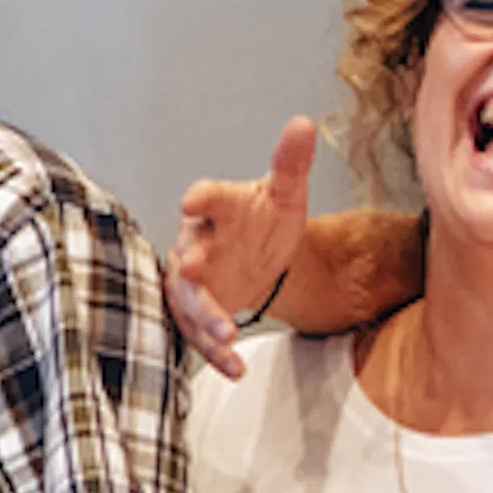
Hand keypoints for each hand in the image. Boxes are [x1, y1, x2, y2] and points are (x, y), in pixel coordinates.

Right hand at [166, 120, 318, 377]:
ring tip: (228, 334)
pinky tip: (235, 368)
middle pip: (188, 253)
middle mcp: (198, 243)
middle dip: (188, 264)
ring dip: (205, 317)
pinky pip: (200, 335)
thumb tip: (304, 124)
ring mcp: (193, 281)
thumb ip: (291, 163)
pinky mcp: (197, 313)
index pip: (206, 198)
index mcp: (218, 208)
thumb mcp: (285, 193)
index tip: (192, 201)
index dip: (199, 198)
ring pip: (189, 301)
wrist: (257, 255)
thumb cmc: (264, 219)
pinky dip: (215, 353)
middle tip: (190, 270)